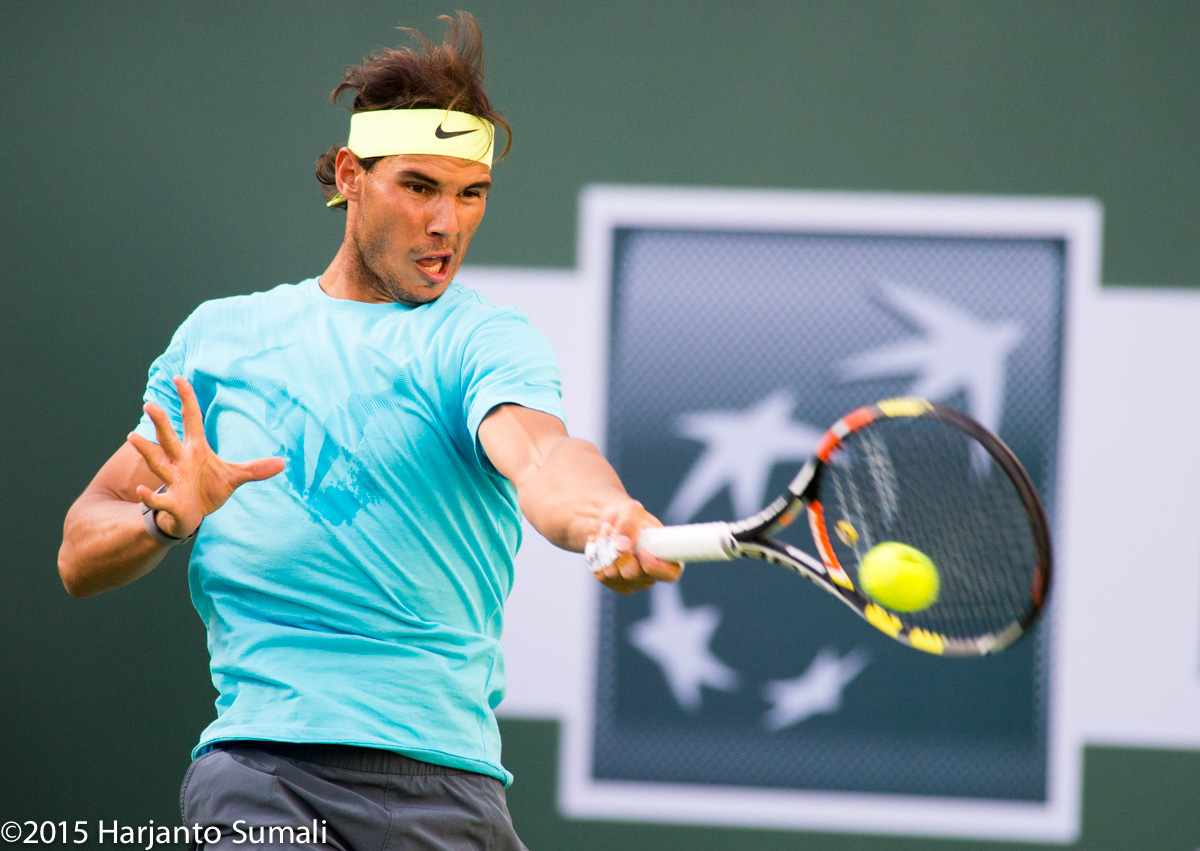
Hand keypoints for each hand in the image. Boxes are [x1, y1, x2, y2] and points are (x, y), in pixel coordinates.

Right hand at [126, 375, 285, 538]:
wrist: (192, 516)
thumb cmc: (208, 489)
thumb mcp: (234, 476)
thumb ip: (255, 468)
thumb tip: (283, 463)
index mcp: (196, 450)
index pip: (191, 420)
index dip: (187, 400)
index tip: (179, 377)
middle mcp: (180, 461)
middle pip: (169, 438)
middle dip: (161, 423)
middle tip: (150, 404)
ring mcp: (173, 480)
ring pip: (158, 463)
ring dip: (147, 450)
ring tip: (133, 436)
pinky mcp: (171, 502)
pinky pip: (159, 498)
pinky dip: (150, 496)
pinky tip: (140, 492)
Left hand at [589, 499, 681, 593]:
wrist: (612, 522)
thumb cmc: (628, 515)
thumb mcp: (630, 509)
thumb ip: (629, 524)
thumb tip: (622, 547)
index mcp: (666, 555)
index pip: (670, 573)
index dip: (656, 567)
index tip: (641, 551)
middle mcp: (652, 573)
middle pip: (633, 575)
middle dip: (618, 552)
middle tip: (611, 530)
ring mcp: (633, 581)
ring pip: (613, 575)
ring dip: (604, 551)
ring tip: (604, 532)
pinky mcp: (615, 583)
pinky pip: (601, 576)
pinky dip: (596, 557)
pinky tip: (599, 544)